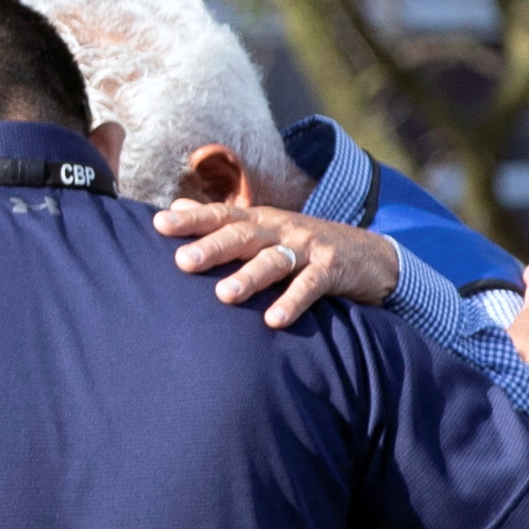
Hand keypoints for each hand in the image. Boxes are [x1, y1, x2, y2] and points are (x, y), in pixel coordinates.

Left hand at [158, 197, 396, 328]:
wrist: (370, 255)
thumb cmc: (302, 244)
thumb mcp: (263, 229)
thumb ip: (220, 222)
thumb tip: (175, 206)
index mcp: (260, 220)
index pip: (221, 216)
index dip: (191, 219)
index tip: (158, 224)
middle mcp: (281, 229)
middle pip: (243, 235)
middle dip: (213, 247)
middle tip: (183, 261)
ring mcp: (309, 247)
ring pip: (275, 260)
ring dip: (250, 277)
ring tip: (224, 295)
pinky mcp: (333, 269)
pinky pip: (311, 286)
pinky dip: (293, 302)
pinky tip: (274, 321)